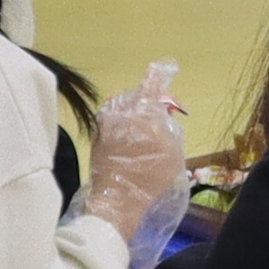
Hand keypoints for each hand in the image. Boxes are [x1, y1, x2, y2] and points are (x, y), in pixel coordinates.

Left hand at [86, 82, 188, 233]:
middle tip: (153, 113)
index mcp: (143, 113)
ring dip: (129, 111)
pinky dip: (118, 121)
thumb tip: (161, 112)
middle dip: (143, 100)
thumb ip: (168, 126)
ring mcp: (105, 124)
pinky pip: (109, 119)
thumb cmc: (151, 176)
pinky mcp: (96, 136)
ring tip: (138, 126)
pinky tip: (125, 136)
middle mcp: (121, 113)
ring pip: (119, 106)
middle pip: (133, 96)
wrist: (118, 198)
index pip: (150, 87)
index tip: (158, 70)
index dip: (156, 78)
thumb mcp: (172, 151)